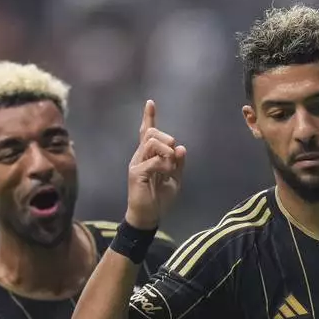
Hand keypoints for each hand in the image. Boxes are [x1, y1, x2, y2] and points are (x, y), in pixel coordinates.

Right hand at [126, 99, 186, 229]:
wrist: (149, 215)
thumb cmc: (160, 198)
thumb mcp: (175, 179)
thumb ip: (178, 164)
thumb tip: (181, 148)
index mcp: (149, 155)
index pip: (147, 132)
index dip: (149, 117)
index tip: (150, 103)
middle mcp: (141, 156)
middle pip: (152, 133)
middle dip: (168, 139)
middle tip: (174, 155)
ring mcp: (137, 163)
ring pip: (152, 143)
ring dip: (167, 151)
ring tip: (170, 166)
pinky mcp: (136, 173)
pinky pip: (153, 161)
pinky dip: (164, 165)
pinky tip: (166, 174)